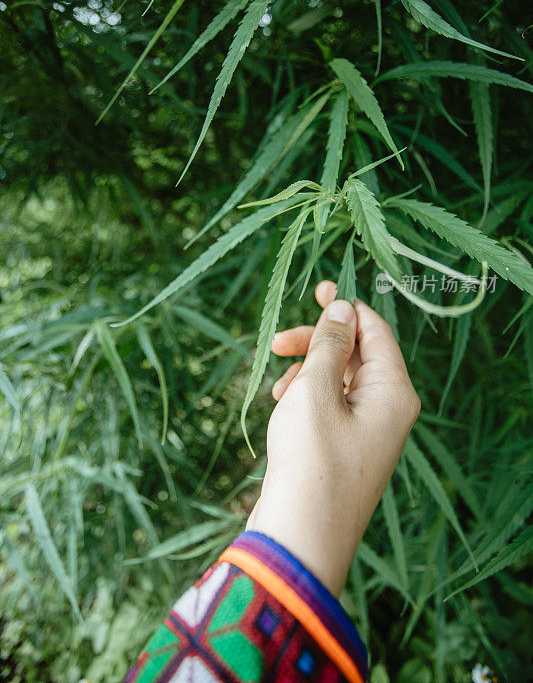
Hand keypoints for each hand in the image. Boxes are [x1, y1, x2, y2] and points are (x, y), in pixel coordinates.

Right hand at [247, 280, 419, 596]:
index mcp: (394, 391)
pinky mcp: (344, 448)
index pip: (375, 330)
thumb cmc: (310, 459)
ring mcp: (366, 431)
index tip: (316, 287)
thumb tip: (344, 307)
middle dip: (316, 343)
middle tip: (277, 341)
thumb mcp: (316, 390)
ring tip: (278, 386)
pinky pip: (328, 406)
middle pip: (354, 354)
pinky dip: (304, 397)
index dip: (346, 306)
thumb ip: (330, 343)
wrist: (300, 537)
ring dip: (306, 372)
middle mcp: (387, 409)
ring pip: (337, 380)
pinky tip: (281, 405)